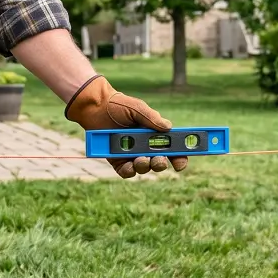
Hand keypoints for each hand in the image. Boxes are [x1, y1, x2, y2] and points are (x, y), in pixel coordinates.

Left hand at [64, 75, 188, 178]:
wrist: (96, 107)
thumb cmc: (119, 105)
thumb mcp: (138, 108)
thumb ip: (152, 118)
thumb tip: (168, 128)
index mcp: (155, 135)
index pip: (172, 149)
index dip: (179, 158)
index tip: (181, 163)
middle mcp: (145, 147)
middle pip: (159, 162)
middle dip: (161, 163)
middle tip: (159, 160)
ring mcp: (131, 155)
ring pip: (144, 168)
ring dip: (146, 166)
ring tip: (141, 159)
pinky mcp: (117, 161)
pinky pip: (127, 172)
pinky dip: (129, 171)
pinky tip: (129, 165)